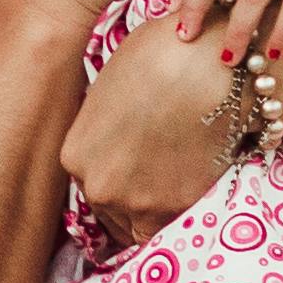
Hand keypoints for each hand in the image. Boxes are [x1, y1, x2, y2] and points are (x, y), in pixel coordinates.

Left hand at [61, 18, 235, 238]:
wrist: (206, 61)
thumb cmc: (160, 55)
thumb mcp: (113, 85)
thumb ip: (107, 120)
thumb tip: (121, 125)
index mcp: (76, 156)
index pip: (90, 185)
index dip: (117, 179)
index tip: (136, 172)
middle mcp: (99, 186)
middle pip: (111, 211)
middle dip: (134, 198)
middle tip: (162, 177)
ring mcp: (137, 203)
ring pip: (142, 226)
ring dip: (159, 210)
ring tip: (183, 179)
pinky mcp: (178, 208)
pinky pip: (176, 225)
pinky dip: (185, 211)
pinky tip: (198, 185)